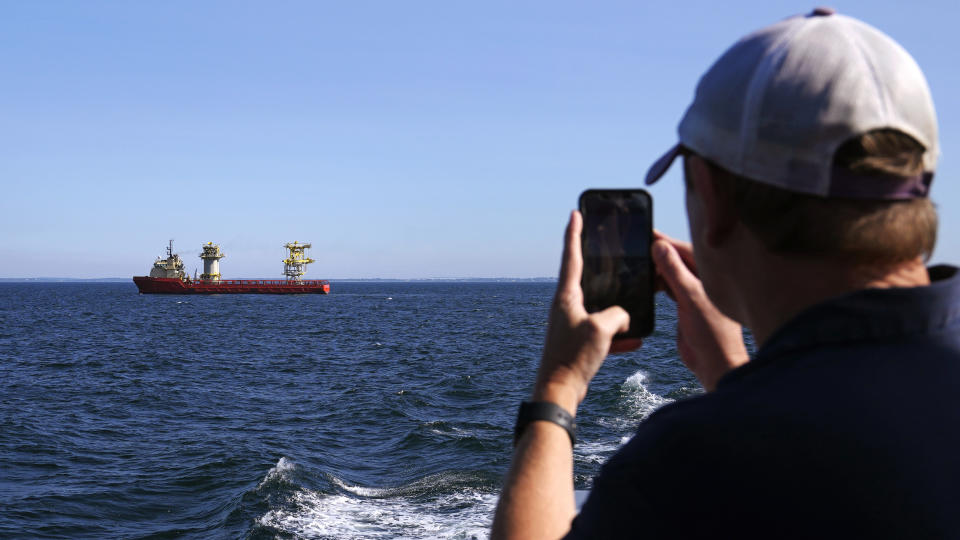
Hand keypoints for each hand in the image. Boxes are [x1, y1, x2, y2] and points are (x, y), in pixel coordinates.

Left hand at [533, 211, 640, 413]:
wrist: (559, 391)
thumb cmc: (573, 357)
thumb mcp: (602, 329)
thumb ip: (618, 314)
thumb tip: (623, 316)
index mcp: (566, 296)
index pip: (572, 255)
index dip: (575, 232)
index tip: (575, 213)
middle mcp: (566, 307)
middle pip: (586, 279)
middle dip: (600, 268)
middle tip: (610, 251)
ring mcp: (570, 324)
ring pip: (598, 308)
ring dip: (615, 309)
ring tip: (633, 308)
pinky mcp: (577, 343)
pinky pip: (601, 333)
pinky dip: (617, 336)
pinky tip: (635, 342)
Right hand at [652, 232, 747, 390]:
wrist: (714, 364)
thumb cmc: (711, 332)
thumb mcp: (691, 297)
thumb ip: (675, 271)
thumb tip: (659, 246)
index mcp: (711, 274)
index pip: (685, 250)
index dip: (665, 242)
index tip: (646, 232)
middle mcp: (704, 280)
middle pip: (678, 260)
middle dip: (659, 254)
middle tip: (636, 247)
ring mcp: (694, 293)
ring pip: (672, 274)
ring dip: (657, 270)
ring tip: (637, 264)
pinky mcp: (686, 306)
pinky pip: (669, 288)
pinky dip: (658, 284)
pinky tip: (645, 282)